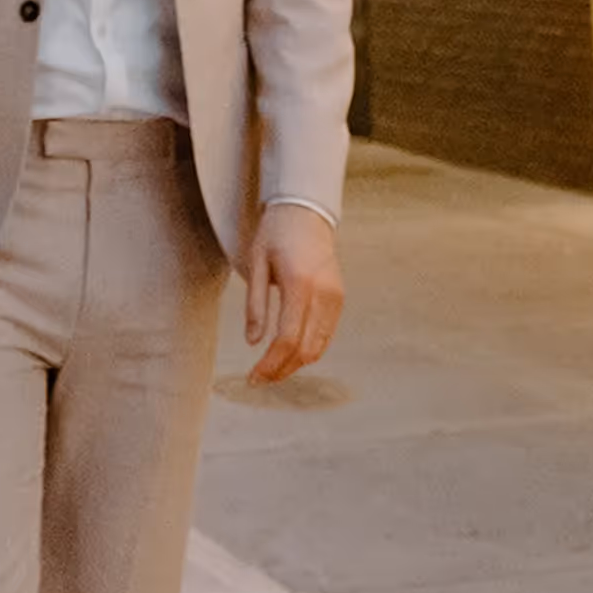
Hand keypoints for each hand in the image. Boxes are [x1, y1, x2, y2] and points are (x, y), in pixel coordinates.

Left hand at [244, 204, 343, 385]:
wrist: (305, 212)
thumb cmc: (275, 235)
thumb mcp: (256, 263)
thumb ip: (256, 304)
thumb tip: (253, 343)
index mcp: (300, 284)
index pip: (288, 338)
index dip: (271, 364)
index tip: (253, 377)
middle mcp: (323, 294)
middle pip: (305, 350)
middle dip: (282, 370)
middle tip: (259, 379)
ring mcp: (335, 298)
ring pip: (318, 347)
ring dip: (295, 364)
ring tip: (271, 369)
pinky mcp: (339, 299)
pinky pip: (325, 335)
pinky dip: (307, 349)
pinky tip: (288, 352)